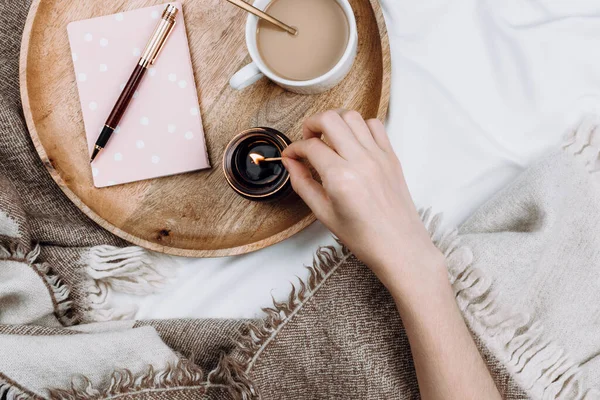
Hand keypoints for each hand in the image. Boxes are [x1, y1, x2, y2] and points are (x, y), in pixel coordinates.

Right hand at [282, 110, 444, 291]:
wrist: (399, 246)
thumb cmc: (363, 236)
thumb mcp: (323, 214)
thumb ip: (303, 184)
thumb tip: (290, 163)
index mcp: (340, 177)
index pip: (310, 147)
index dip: (294, 149)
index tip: (291, 156)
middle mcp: (360, 161)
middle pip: (330, 119)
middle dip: (312, 124)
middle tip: (308, 140)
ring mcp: (378, 156)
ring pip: (352, 116)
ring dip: (336, 122)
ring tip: (330, 140)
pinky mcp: (391, 156)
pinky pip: (374, 126)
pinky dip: (359, 127)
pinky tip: (352, 143)